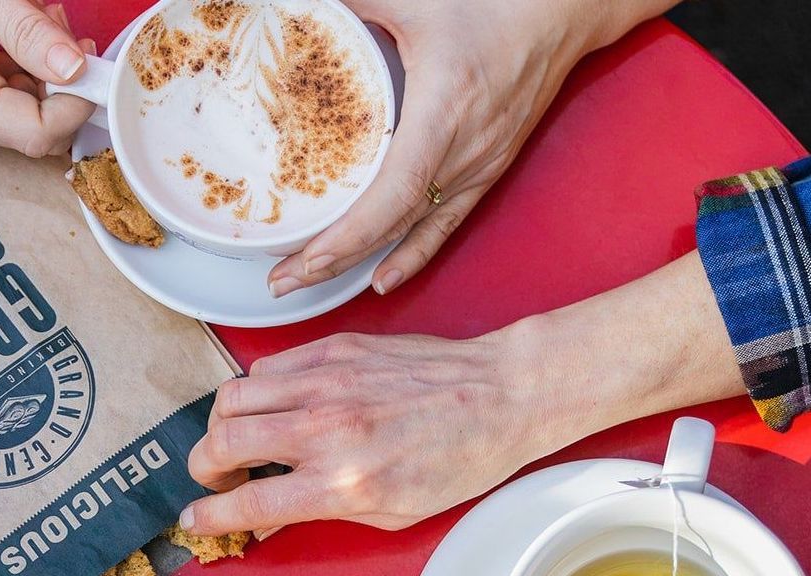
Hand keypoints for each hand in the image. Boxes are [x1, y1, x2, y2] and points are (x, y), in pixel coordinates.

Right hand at [0, 0, 96, 156]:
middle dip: (62, 84)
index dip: (75, 104)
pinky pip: (4, 105)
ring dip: (45, 75)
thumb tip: (76, 68)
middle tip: (61, 26)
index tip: (93, 62)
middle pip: (33, 130)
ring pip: (23, 119)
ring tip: (36, 19)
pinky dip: (24, 74)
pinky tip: (17, 35)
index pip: (35, 132)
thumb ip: (25, 29)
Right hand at [181, 331, 541, 532]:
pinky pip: (267, 366)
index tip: (195, 518)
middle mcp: (326, 430)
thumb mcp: (391, 513)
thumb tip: (267, 522)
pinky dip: (256, 389)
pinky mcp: (333, 348)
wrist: (500, 395)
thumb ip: (320, 515)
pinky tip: (274, 404)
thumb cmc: (458, 460)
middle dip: (203, 467)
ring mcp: (326, 383)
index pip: (250, 502)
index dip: (210, 515)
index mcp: (342, 482)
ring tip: (237, 437)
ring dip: (221, 424)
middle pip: (222, 443)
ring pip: (233, 397)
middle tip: (216, 476)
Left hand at [266, 0, 676, 297]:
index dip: (348, 237)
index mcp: (443, 112)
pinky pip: (444, 225)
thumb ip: (355, 3)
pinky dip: (411, 255)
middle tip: (281, 281)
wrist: (561, 11)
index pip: (393, 196)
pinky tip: (382, 279)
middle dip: (334, 260)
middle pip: (393, 226)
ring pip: (414, 231)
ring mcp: (479, 166)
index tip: (305, 259)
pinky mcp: (488, 169)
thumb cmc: (494, 2)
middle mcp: (464, 152)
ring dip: (360, 262)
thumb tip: (290, 4)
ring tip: (309, 282)